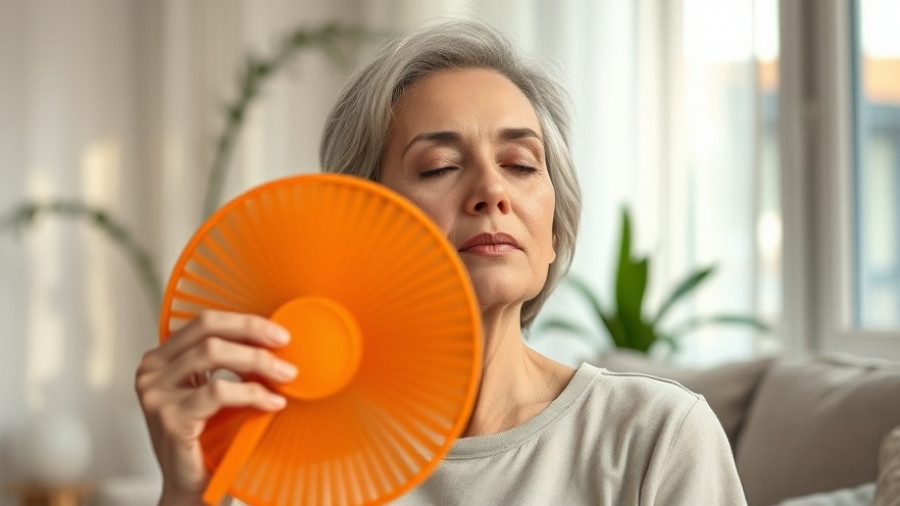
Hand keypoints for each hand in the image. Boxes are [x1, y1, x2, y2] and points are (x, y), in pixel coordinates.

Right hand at [135, 310, 297, 503]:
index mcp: (161, 360)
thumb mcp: (216, 393)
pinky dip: (253, 393)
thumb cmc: (208, 442)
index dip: (244, 321)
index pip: (204, 321)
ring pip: (212, 354)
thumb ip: (230, 364)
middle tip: (284, 345)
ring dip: (257, 361)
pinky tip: (272, 402)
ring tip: (284, 375)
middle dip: (252, 332)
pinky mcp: (169, 418)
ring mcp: (155, 395)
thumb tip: (273, 339)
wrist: (193, 491)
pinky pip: (219, 391)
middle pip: (207, 330)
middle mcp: (151, 373)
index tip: (277, 331)